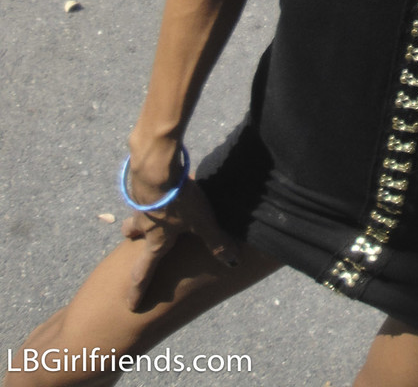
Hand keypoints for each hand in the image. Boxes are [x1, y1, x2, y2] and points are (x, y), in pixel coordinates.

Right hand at [121, 177, 238, 310]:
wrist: (157, 167)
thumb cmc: (180, 200)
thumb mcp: (202, 222)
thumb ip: (216, 241)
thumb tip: (232, 262)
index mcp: (156, 239)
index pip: (144, 271)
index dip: (138, 289)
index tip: (131, 304)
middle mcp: (143, 223)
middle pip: (133, 233)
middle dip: (133, 237)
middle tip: (132, 239)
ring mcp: (140, 201)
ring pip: (137, 210)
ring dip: (141, 212)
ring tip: (150, 208)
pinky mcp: (141, 180)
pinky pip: (143, 190)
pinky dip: (149, 191)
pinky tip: (160, 181)